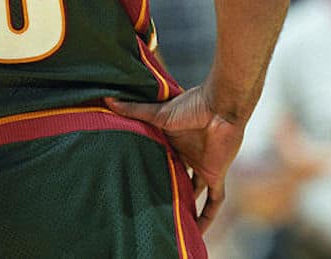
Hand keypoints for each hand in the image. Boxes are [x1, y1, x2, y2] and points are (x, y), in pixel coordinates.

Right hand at [106, 87, 242, 232]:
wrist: (221, 106)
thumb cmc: (192, 105)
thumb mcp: (158, 113)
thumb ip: (134, 110)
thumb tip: (109, 100)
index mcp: (174, 141)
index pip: (160, 159)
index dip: (150, 170)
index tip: (134, 181)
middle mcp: (189, 155)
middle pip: (176, 177)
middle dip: (166, 189)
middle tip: (148, 206)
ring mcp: (203, 166)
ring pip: (193, 191)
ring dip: (184, 205)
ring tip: (169, 222)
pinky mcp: (216, 174)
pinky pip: (214, 200)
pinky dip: (208, 215)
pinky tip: (198, 230)